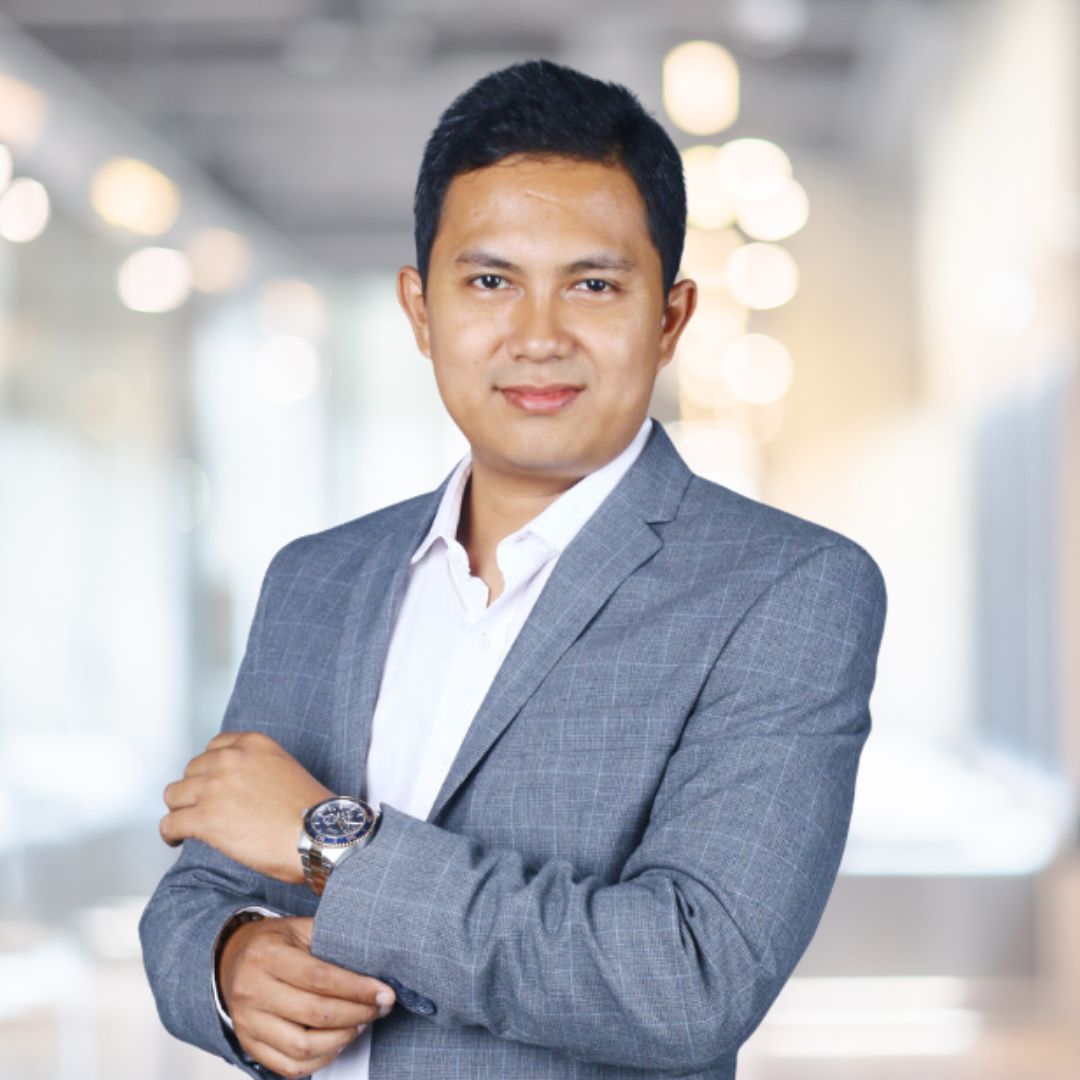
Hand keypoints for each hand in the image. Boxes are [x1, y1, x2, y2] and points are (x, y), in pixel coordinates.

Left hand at [160, 731, 331, 882]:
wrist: (319, 836)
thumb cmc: (310, 811)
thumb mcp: (285, 768)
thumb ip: (256, 766)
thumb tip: (238, 786)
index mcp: (252, 744)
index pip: (214, 747)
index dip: (210, 769)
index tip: (211, 782)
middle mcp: (230, 759)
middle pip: (191, 771)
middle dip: (195, 790)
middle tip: (202, 807)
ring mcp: (215, 788)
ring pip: (175, 795)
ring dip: (181, 809)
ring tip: (186, 823)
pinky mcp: (205, 818)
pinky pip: (170, 823)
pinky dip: (171, 833)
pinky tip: (177, 839)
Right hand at [220, 916, 395, 1078]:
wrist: (231, 959)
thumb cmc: (275, 942)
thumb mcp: (299, 928)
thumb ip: (331, 939)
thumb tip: (375, 958)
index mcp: (267, 955)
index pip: (319, 978)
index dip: (357, 988)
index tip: (385, 992)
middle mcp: (252, 990)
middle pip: (314, 1014)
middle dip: (357, 1014)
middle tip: (380, 1008)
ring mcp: (248, 1023)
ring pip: (302, 1047)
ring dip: (342, 1039)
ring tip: (361, 1023)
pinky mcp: (249, 1045)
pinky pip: (289, 1067)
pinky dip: (321, 1060)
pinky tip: (338, 1043)